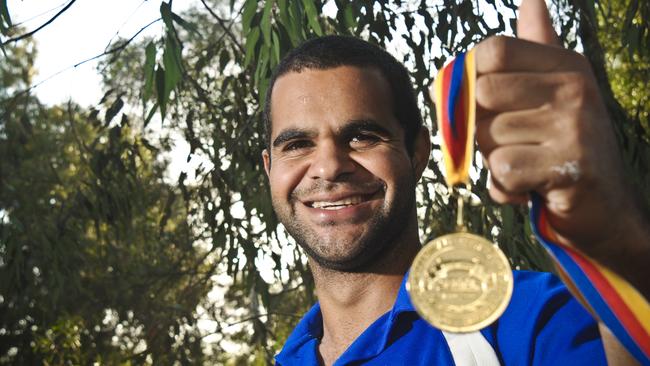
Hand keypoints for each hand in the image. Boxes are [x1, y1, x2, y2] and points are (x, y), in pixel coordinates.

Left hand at [473, 0, 649, 285]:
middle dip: (479, 129)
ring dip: (494, 163)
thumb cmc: (564, 151)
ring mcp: (574, 128)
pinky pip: (502, 172)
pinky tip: (528, 191)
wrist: (605, 212)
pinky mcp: (569, 168)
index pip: (494, 51)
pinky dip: (504, 189)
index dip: (466, 78)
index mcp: (567, 66)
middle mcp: (574, 89)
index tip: (468, 103)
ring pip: (487, 138)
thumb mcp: (556, 94)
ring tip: (525, 169)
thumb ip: (535, 50)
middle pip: (482, 95)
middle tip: (506, 145)